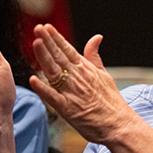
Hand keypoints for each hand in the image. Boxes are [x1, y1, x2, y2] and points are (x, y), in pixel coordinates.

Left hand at [29, 24, 134, 145]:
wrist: (118, 125)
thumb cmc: (112, 102)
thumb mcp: (104, 74)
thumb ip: (95, 56)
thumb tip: (96, 37)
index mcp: (86, 69)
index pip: (68, 49)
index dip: (56, 38)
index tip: (46, 27)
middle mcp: (78, 78)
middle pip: (59, 57)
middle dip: (47, 42)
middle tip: (37, 28)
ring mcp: (72, 93)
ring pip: (54, 72)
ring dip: (44, 57)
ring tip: (35, 43)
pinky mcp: (67, 109)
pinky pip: (53, 97)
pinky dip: (43, 89)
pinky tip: (33, 79)